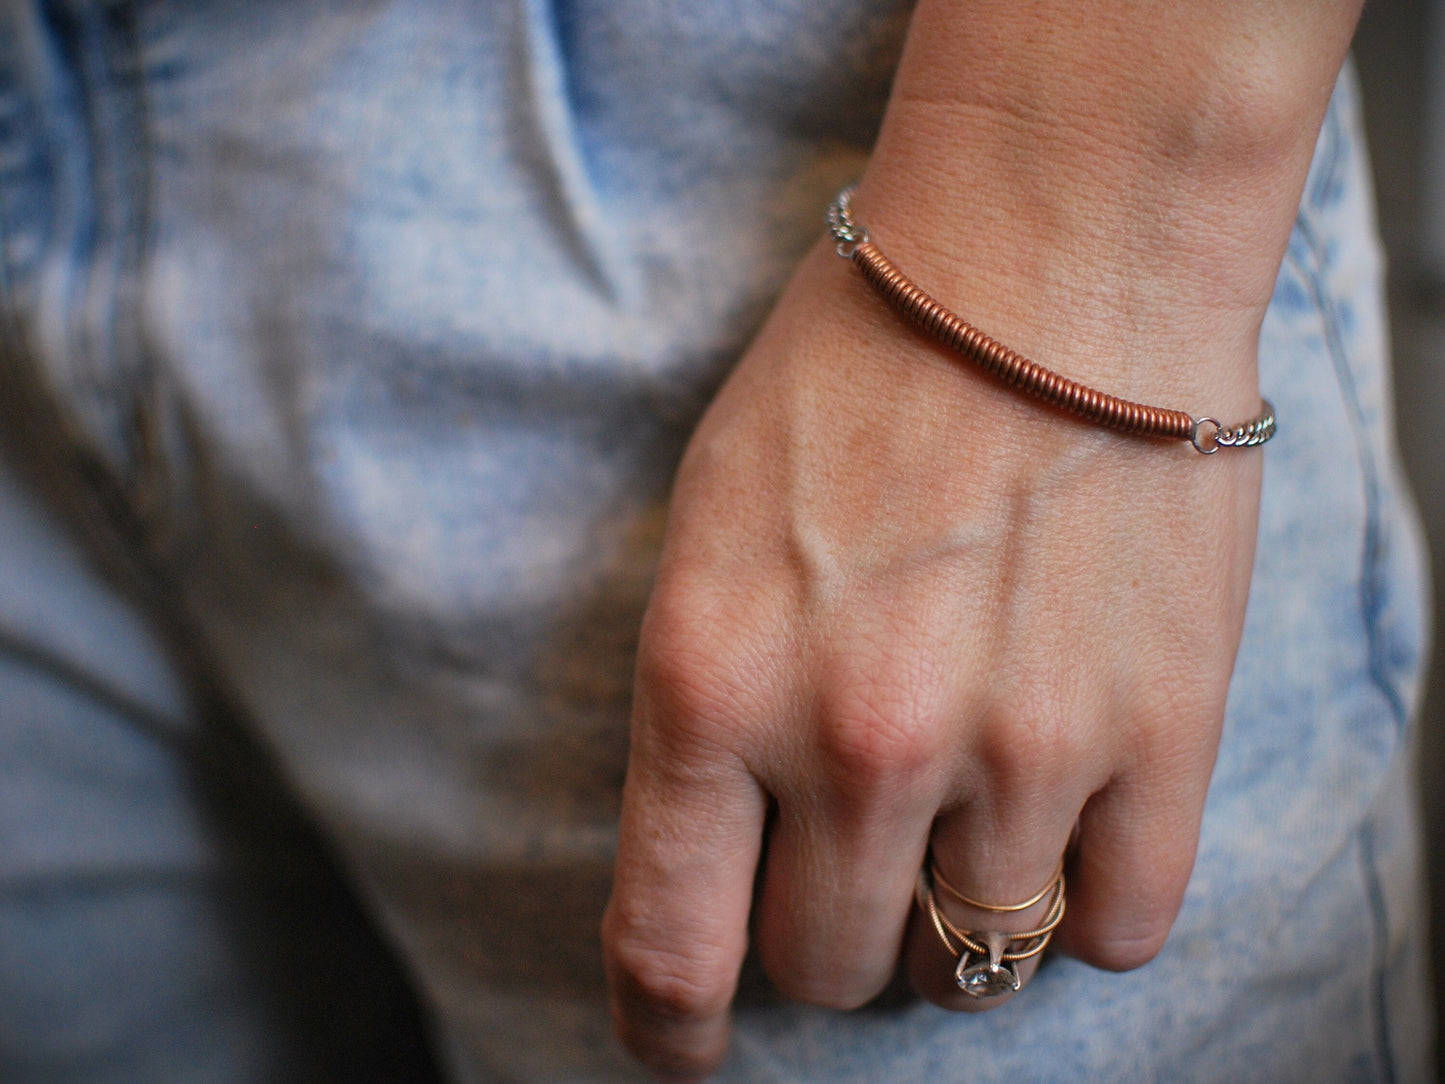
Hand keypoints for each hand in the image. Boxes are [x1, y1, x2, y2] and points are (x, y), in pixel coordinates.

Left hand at [602, 1, 1357, 1075]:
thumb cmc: (854, 372)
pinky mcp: (1160, 736)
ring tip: (962, 817)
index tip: (683, 1040)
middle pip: (828, 969)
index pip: (670, 947)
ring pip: (971, 968)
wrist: (1046, 259)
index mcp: (712, 683)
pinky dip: (1078, 904)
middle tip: (848, 853)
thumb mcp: (707, 528)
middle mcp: (858, 741)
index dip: (670, 1022)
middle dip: (826, 931)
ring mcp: (1019, 749)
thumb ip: (707, 706)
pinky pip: (1114, 932)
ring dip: (951, 918)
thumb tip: (730, 846)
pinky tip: (1061, 823)